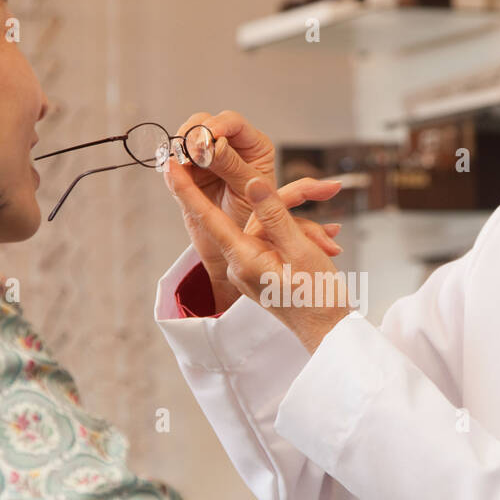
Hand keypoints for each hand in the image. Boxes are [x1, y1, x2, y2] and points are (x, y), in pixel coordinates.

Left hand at [167, 166, 354, 353]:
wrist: (328, 333)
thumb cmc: (317, 297)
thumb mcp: (300, 249)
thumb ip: (275, 214)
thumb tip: (252, 183)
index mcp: (243, 259)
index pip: (209, 218)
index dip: (187, 190)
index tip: (170, 166)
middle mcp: (239, 265)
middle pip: (251, 219)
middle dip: (284, 204)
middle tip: (324, 192)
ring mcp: (249, 270)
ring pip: (266, 230)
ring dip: (300, 229)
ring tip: (329, 244)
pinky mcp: (260, 273)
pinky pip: (272, 243)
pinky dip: (296, 238)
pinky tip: (322, 246)